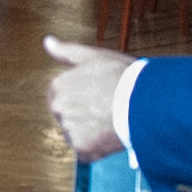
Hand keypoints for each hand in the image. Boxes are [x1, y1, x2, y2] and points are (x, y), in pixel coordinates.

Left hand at [44, 36, 131, 160]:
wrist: (143, 103)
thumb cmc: (122, 77)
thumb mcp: (94, 56)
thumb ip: (66, 51)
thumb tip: (47, 42)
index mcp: (58, 87)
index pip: (59, 95)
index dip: (78, 94)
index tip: (94, 94)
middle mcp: (59, 110)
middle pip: (66, 114)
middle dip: (81, 113)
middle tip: (104, 107)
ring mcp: (70, 131)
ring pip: (76, 133)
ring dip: (89, 130)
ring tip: (110, 119)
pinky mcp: (83, 149)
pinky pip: (86, 150)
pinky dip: (97, 146)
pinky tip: (110, 133)